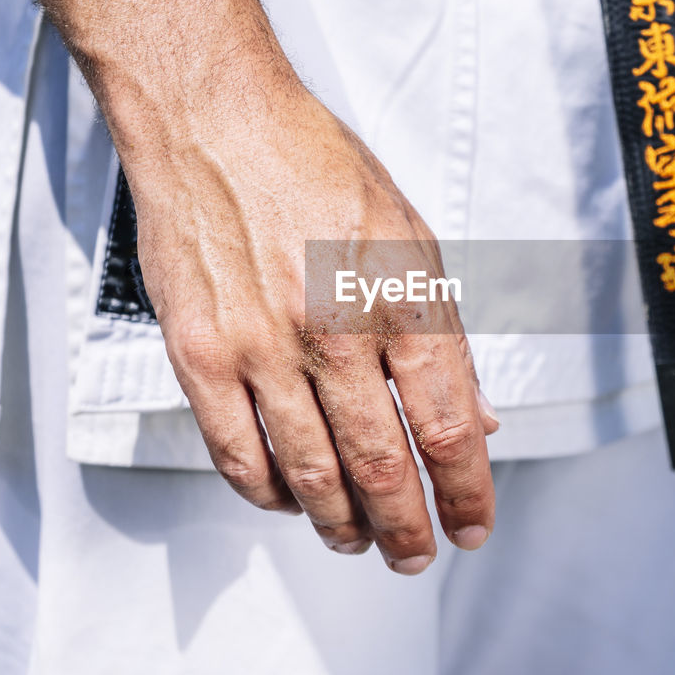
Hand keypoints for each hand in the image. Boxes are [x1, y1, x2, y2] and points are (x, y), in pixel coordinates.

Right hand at [0, 0, 497, 574]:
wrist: (214, 120)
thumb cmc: (316, 167)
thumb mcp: (412, 237)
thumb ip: (443, 335)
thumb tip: (474, 416)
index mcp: (402, 298)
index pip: (447, 427)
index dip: (466, 493)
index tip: (472, 525)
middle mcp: (336, 331)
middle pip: (382, 467)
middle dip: (408, 528)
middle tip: (416, 554)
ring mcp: (262, 347)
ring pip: (311, 475)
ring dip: (342, 525)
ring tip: (360, 542)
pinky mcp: (200, 354)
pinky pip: (237, 454)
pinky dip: (270, 494)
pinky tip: (289, 502)